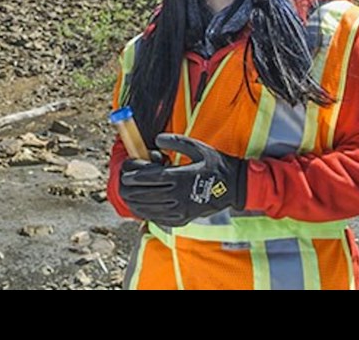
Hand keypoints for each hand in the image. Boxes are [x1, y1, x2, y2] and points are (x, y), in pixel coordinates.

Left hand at [119, 134, 246, 226]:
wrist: (236, 187)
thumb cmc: (216, 164)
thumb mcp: (198, 148)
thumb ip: (176, 142)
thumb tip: (156, 140)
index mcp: (181, 177)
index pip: (149, 178)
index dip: (134, 175)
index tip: (125, 172)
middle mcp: (179, 196)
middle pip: (145, 194)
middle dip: (129, 188)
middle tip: (122, 182)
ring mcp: (181, 210)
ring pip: (149, 208)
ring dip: (135, 201)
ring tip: (127, 194)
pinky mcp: (183, 219)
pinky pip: (159, 219)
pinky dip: (146, 213)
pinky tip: (140, 207)